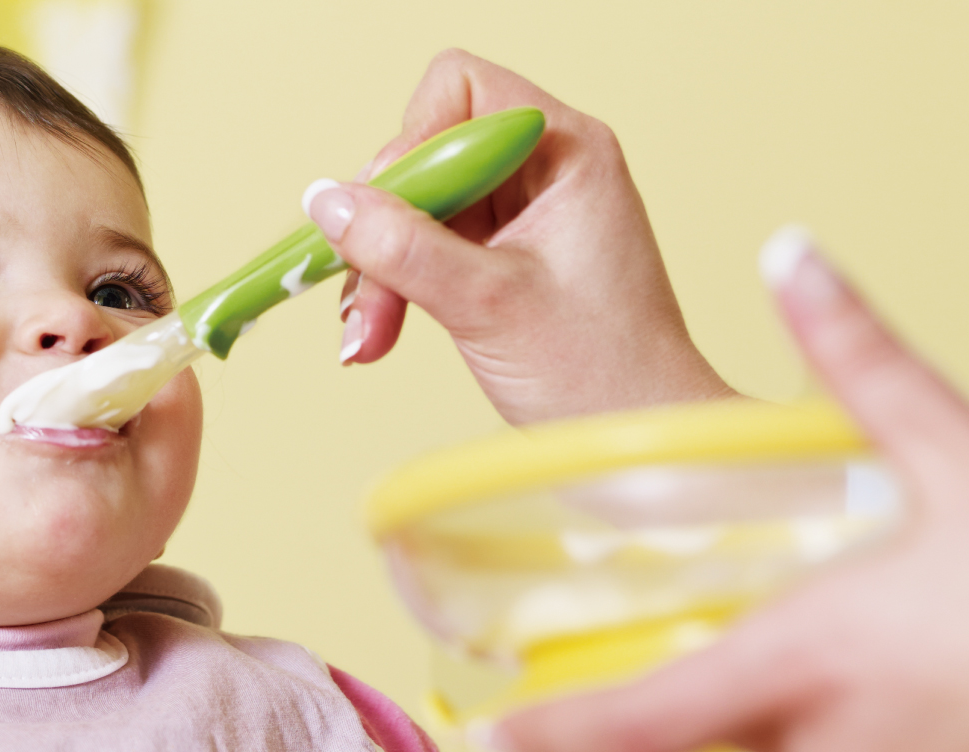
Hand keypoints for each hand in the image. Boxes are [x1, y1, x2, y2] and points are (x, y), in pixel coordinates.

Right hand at [305, 48, 731, 424]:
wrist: (641, 441)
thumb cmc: (601, 374)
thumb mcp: (486, 304)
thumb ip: (401, 246)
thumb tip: (326, 201)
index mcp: (566, 152)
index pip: (460, 93)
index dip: (411, 147)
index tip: (386, 219)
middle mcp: (547, 171)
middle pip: (427, 156)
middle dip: (384, 228)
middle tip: (367, 302)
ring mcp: (525, 217)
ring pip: (417, 208)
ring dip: (381, 269)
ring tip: (369, 335)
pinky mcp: (505, 260)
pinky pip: (428, 249)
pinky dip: (398, 289)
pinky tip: (379, 335)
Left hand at [490, 230, 968, 751]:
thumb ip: (861, 362)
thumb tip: (791, 258)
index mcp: (809, 663)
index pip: (638, 720)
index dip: (557, 730)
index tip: (496, 732)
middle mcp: (838, 751)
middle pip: (739, 716)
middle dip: (751, 662)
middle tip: (825, 600)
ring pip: (824, 748)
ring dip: (841, 694)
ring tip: (934, 629)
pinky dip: (912, 734)